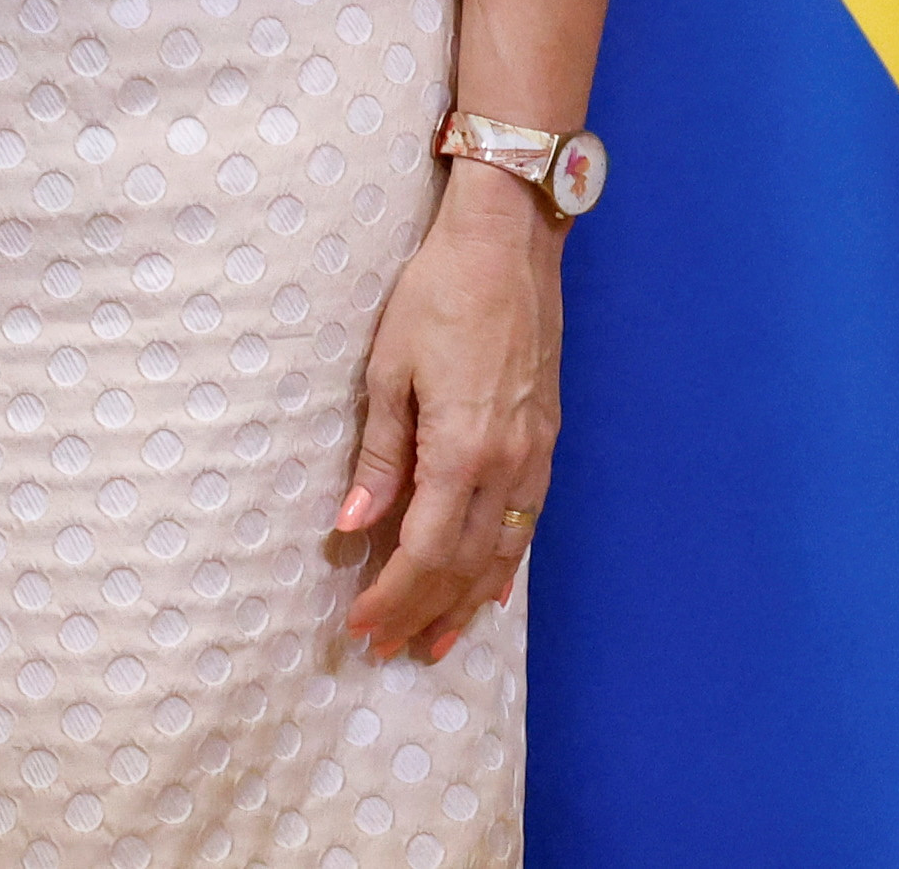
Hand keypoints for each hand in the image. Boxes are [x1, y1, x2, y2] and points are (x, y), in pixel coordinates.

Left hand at [334, 161, 564, 662]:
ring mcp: (535, 457)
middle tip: (390, 650)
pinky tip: (491, 590)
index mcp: (464, 450)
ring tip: (437, 640)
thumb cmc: (437, 297)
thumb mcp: (389, 370)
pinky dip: (505, 566)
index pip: (425, 549)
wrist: (507, 249)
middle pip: (466, 564)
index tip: (362, 628)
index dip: (394, 595)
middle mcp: (508, 465)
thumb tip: (353, 525)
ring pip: (503, 553)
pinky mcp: (545, 442)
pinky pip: (526, 524)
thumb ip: (380, 457)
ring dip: (469, 602)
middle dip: (426, 611)